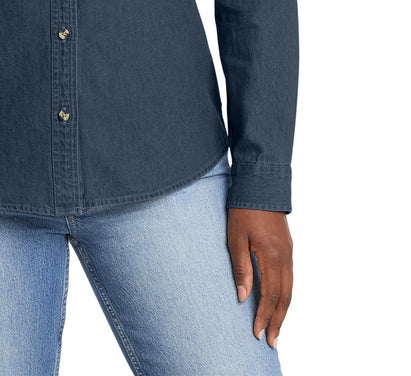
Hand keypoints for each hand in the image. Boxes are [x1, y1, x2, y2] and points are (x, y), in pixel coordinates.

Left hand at [226, 207, 292, 348]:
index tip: (257, 333)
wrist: (261, 184)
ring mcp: (289, 252)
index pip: (270, 296)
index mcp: (272, 256)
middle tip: (271, 341)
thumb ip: (241, 268)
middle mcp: (285, 257)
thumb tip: (243, 298)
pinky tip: (278, 302)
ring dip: (283, 311)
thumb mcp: (235, 237)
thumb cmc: (244, 209)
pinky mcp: (287, 248)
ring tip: (275, 328)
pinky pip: (289, 278)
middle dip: (278, 321)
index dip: (264, 316)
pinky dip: (285, 295)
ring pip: (290, 289)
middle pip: (285, 298)